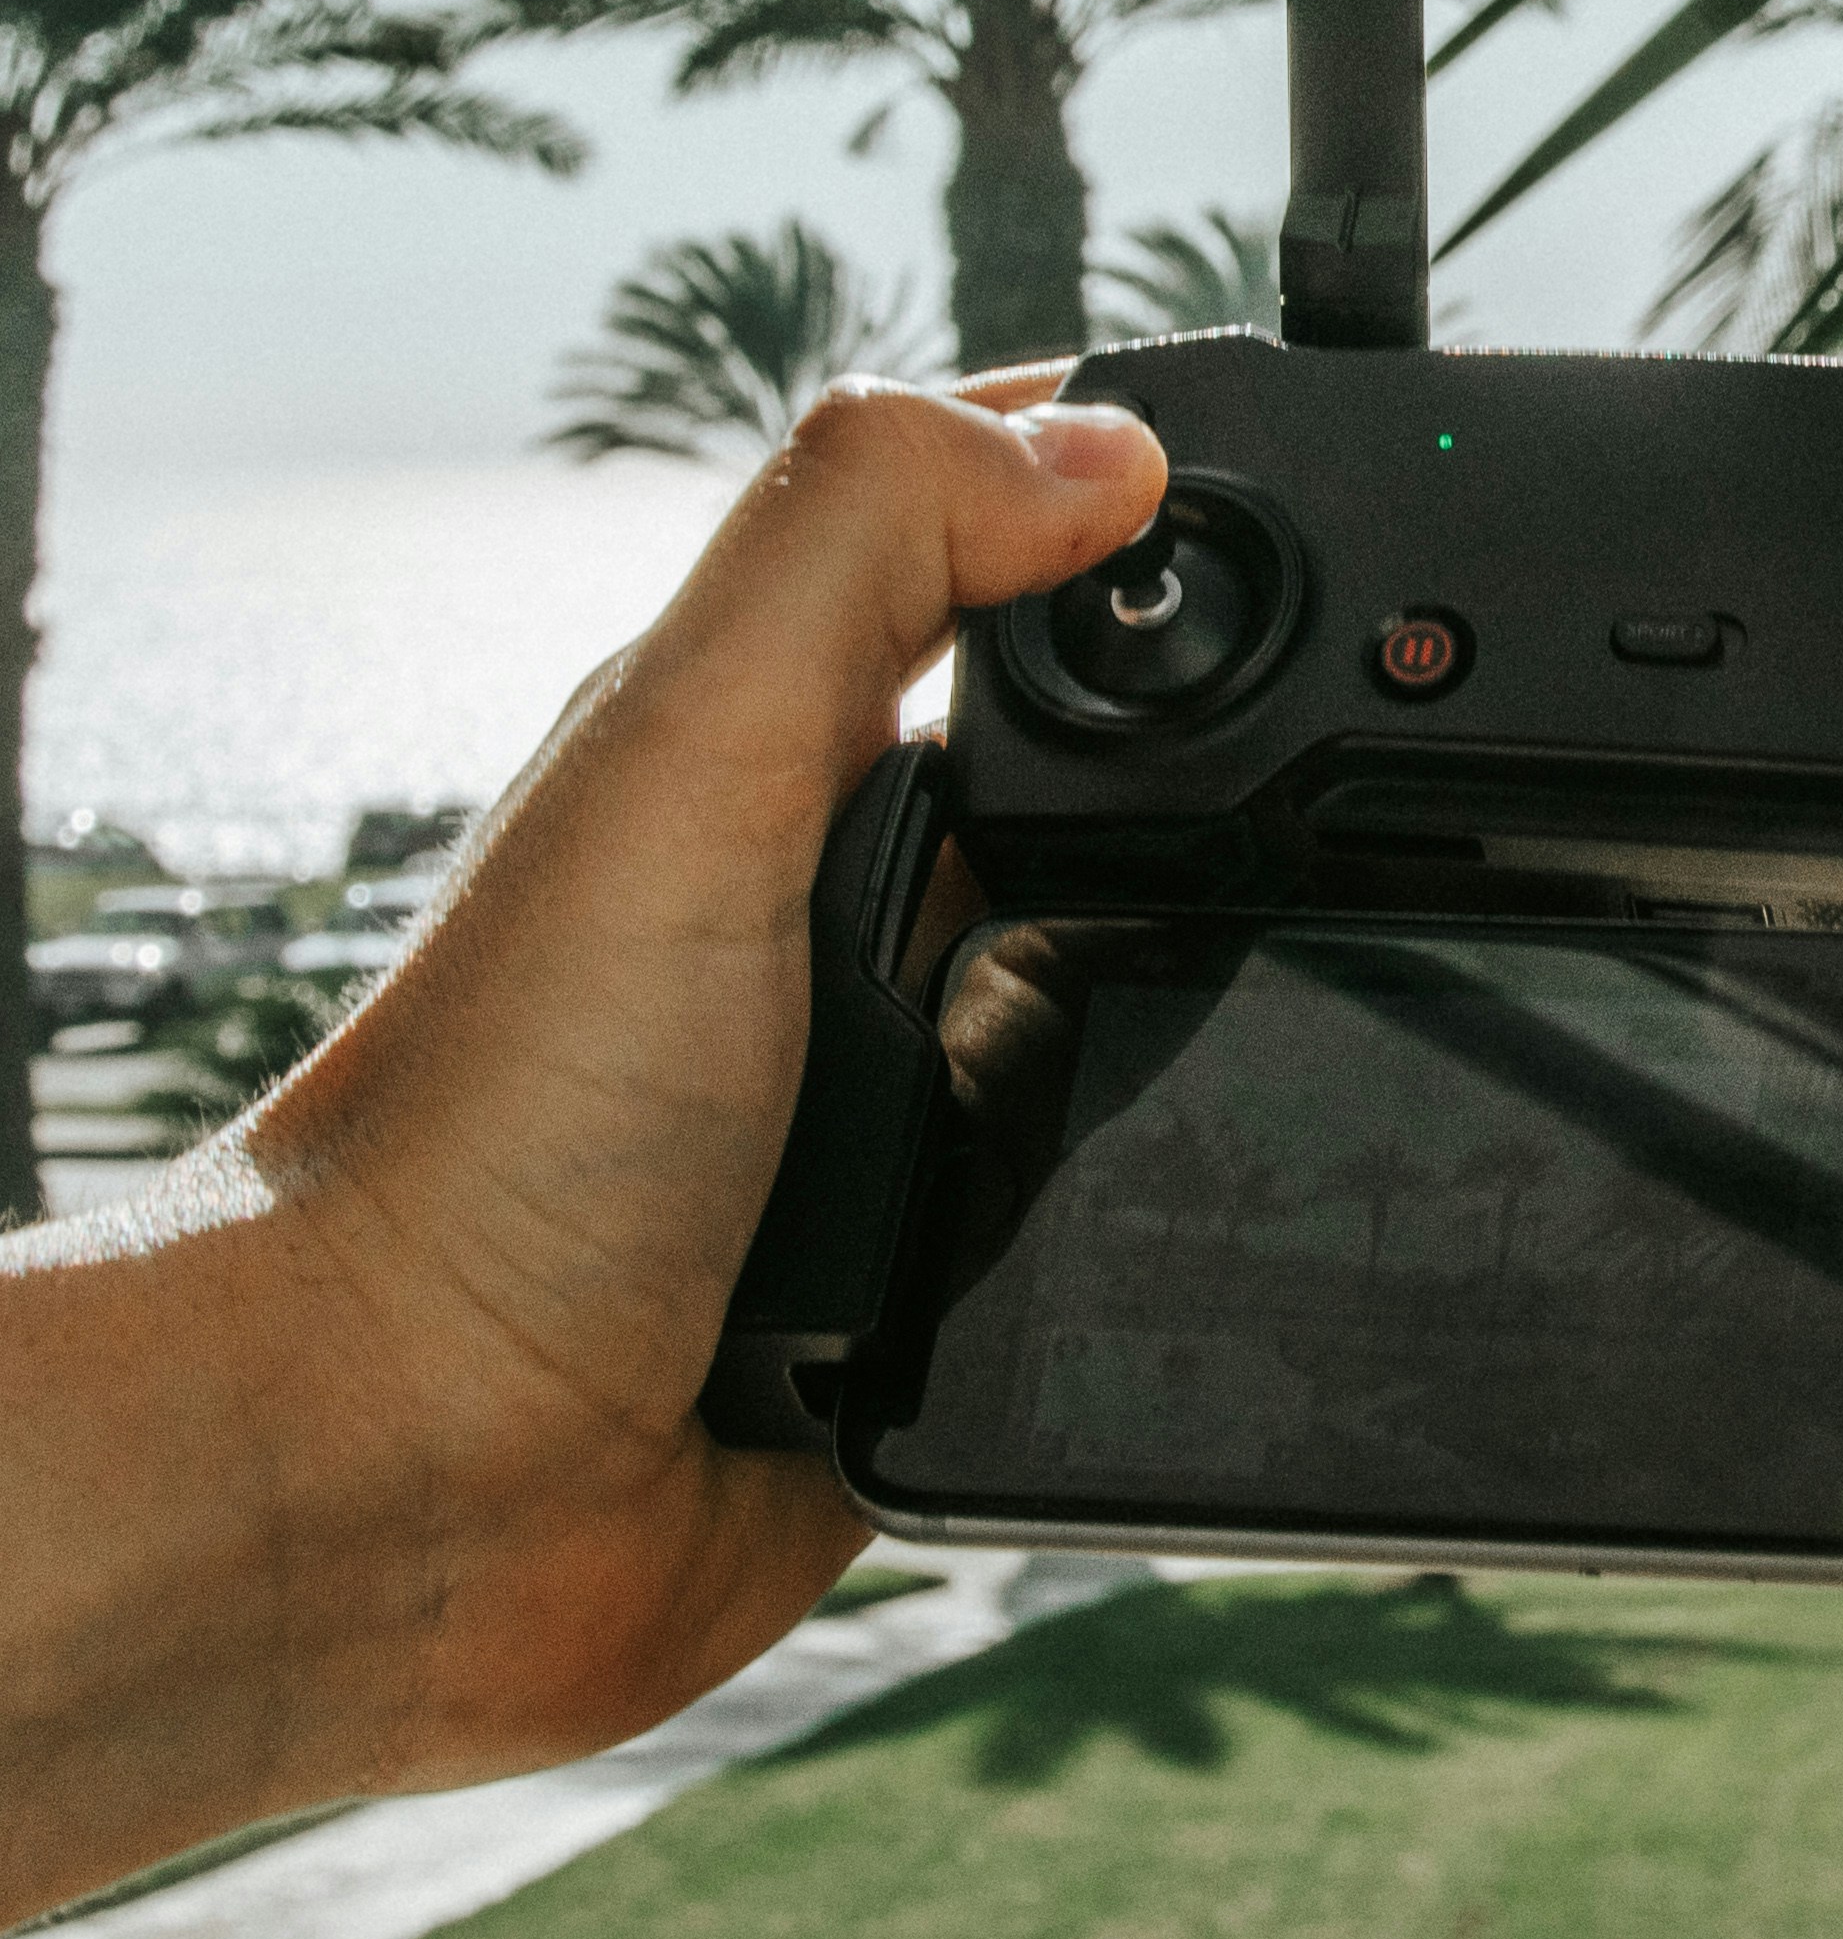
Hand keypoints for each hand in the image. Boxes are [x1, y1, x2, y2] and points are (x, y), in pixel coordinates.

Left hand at [0, 375, 1165, 1923]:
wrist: (413, 1496)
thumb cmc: (486, 1134)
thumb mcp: (686, 758)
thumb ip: (867, 550)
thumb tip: (1110, 441)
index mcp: (785, 740)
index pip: (1007, 550)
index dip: (1145, 498)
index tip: (1309, 489)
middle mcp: (852, 892)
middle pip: (1133, 757)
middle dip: (1239, 765)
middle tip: (1334, 771)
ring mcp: (915, 1070)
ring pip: (1167, 968)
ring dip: (1220, 985)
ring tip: (1260, 987)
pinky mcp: (970, 1254)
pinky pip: (1152, 1176)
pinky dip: (1195, 1166)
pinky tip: (1207, 1159)